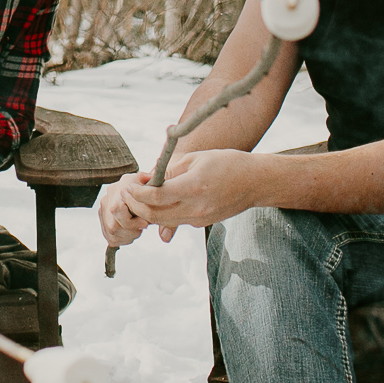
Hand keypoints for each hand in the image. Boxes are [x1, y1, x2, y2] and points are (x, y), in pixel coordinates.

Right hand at [98, 176, 152, 248]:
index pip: (116, 210)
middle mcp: (105, 202)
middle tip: (143, 227)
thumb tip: (149, 177)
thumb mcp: (143, 179)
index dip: (131, 221)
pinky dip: (124, 239)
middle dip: (131, 230)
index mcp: (114, 191)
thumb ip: (147, 178)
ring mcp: (103, 214)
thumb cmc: (139, 186)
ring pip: (112, 235)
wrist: (131, 191)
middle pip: (113, 227)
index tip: (145, 223)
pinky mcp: (104, 225)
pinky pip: (111, 239)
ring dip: (129, 236)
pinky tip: (132, 233)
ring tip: (138, 229)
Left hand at [118, 149, 260, 239]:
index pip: (156, 197)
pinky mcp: (202, 223)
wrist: (256, 182)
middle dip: (135, 205)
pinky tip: (156, 201)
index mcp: (194, 188)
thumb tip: (147, 180)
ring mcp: (199, 219)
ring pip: (162, 222)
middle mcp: (196, 208)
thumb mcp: (197, 159)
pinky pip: (175, 221)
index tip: (129, 183)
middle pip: (154, 215)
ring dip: (146, 212)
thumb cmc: (227, 163)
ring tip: (138, 196)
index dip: (137, 193)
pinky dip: (161, 213)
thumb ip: (170, 171)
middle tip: (127, 191)